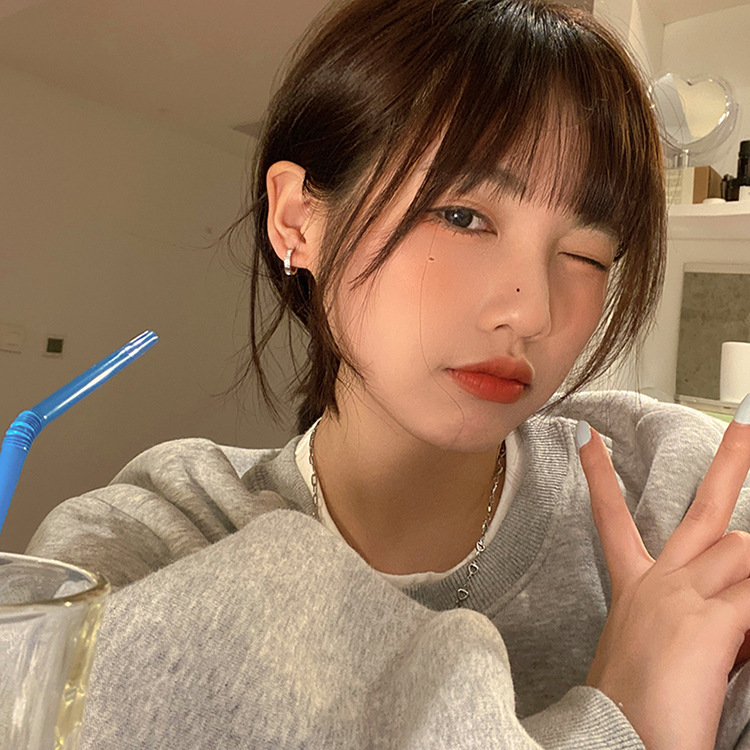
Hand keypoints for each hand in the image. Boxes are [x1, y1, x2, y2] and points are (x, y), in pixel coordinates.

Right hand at [577, 418, 749, 749]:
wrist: (617, 739)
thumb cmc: (634, 702)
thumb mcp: (651, 646)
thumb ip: (694, 611)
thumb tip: (737, 605)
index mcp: (636, 587)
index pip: (612, 518)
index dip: (599, 476)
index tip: (589, 440)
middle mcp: (658, 581)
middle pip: (704, 511)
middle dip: (730, 463)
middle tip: (745, 424)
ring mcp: (683, 594)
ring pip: (744, 552)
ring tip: (735, 626)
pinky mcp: (710, 619)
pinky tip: (740, 640)